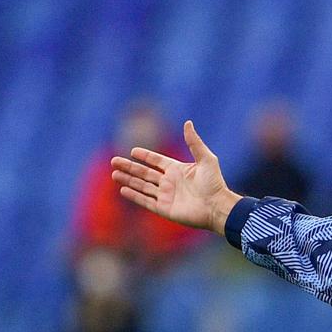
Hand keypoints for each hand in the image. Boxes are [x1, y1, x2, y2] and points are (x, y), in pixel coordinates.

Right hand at [110, 120, 241, 235]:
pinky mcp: (165, 209)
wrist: (217, 207)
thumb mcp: (206, 159)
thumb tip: (188, 122)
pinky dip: (134, 196)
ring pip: (142, 186)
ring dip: (128, 180)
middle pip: (145, 173)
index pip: (157, 161)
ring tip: (114, 174)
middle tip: (114, 161)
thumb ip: (194, 142)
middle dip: (130, 168)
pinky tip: (123, 190)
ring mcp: (167, 196)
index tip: (133, 151)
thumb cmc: (215, 184)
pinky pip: (146, 201)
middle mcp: (170, 182)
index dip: (145, 156)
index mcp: (178, 170)